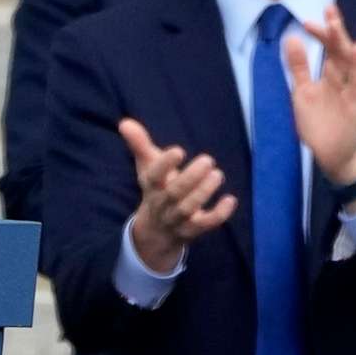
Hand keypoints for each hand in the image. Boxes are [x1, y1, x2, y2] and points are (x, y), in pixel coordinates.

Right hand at [118, 118, 237, 274]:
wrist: (155, 232)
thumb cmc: (155, 190)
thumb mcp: (147, 168)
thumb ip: (139, 144)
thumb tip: (124, 122)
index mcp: (151, 186)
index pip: (153, 177)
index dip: (164, 165)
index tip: (179, 150)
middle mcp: (162, 204)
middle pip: (173, 194)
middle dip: (190, 178)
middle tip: (208, 160)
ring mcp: (177, 220)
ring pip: (188, 209)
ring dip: (203, 193)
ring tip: (217, 174)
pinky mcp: (192, 231)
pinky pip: (204, 226)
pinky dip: (218, 214)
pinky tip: (231, 199)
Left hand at [286, 5, 355, 187]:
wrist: (331, 155)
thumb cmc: (318, 124)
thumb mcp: (302, 93)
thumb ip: (299, 68)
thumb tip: (290, 38)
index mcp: (330, 76)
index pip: (327, 49)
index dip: (320, 34)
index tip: (306, 21)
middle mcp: (343, 79)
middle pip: (340, 50)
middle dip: (334, 30)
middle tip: (328, 8)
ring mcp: (351, 90)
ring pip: (349, 62)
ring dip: (343, 42)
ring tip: (336, 23)